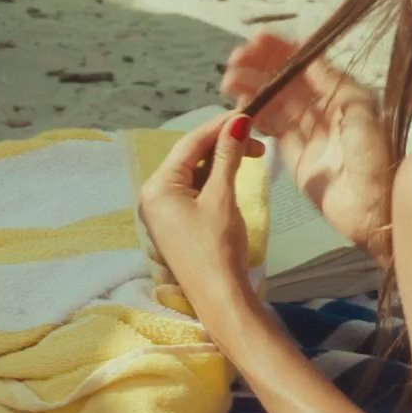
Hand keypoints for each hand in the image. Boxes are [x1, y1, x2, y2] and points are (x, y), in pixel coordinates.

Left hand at [138, 113, 267, 320]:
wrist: (220, 298)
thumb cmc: (218, 248)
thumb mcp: (222, 197)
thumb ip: (227, 156)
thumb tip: (237, 121)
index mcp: (157, 187)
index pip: (190, 144)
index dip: (220, 126)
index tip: (248, 114)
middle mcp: (153, 196)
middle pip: (190, 156)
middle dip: (222, 143)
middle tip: (258, 140)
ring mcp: (164, 211)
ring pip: (194, 173)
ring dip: (221, 161)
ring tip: (252, 154)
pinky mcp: (176, 223)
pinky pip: (194, 191)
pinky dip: (215, 179)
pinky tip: (234, 174)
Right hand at [221, 31, 390, 247]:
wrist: (374, 207)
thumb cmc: (374, 155)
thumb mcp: (358, 109)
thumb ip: (330, 81)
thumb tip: (305, 55)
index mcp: (343, 93)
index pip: (307, 64)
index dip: (281, 50)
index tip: (256, 39)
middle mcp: (325, 108)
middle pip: (287, 81)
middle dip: (260, 67)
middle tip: (235, 59)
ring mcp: (309, 132)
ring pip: (276, 102)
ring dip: (253, 88)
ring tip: (229, 81)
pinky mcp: (295, 155)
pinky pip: (272, 128)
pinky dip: (255, 115)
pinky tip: (240, 105)